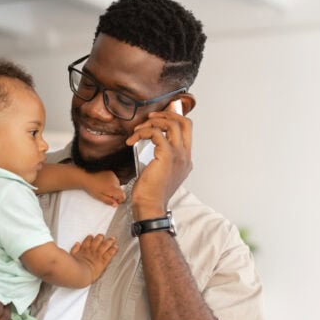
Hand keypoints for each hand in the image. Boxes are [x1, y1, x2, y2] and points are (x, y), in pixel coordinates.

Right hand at [70, 234, 117, 282]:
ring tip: (113, 239)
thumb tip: (77, 244)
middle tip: (103, 235)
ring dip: (109, 241)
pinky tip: (116, 247)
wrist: (80, 272)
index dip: (90, 238)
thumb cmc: (75, 267)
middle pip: (97, 241)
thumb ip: (74, 249)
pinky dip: (113, 250)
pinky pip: (110, 254)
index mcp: (84, 250)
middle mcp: (92, 251)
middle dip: (100, 237)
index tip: (92, 236)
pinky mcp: (104, 260)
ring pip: (105, 245)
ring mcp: (98, 255)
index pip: (88, 241)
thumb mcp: (72, 257)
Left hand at [82, 170, 125, 205]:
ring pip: (117, 185)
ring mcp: (113, 176)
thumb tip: (116, 205)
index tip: (115, 201)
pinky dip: (112, 182)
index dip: (120, 200)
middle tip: (107, 195)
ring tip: (104, 188)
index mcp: (113, 189)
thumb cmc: (92, 188)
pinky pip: (115, 180)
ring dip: (114, 188)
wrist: (86, 177)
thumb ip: (109, 201)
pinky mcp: (111, 173)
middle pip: (120, 190)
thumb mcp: (99, 197)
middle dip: (116, 194)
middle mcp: (115, 182)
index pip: (123, 195)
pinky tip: (104, 183)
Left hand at [125, 105, 192, 219]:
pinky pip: (156, 133)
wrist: (150, 206)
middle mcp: (185, 156)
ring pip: (172, 124)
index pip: (187, 130)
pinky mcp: (167, 156)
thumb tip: (152, 141)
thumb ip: (161, 156)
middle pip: (185, 122)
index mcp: (185, 160)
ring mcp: (178, 155)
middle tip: (151, 117)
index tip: (159, 116)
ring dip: (153, 122)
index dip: (174, 118)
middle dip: (168, 113)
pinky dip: (142, 132)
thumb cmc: (151, 192)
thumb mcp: (159, 171)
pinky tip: (132, 139)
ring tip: (139, 129)